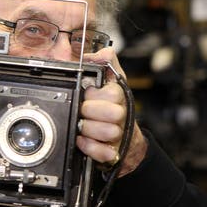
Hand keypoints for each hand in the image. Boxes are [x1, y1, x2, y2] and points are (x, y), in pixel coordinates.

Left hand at [78, 48, 147, 176]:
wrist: (123, 139)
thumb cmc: (112, 106)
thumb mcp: (110, 79)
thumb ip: (105, 62)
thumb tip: (97, 53)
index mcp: (118, 96)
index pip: (111, 93)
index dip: (94, 95)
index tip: (87, 94)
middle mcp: (121, 115)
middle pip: (113, 114)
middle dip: (91, 113)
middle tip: (83, 112)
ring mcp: (118, 134)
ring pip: (109, 133)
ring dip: (90, 131)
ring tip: (82, 127)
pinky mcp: (113, 153)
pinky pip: (104, 153)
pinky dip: (91, 148)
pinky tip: (83, 141)